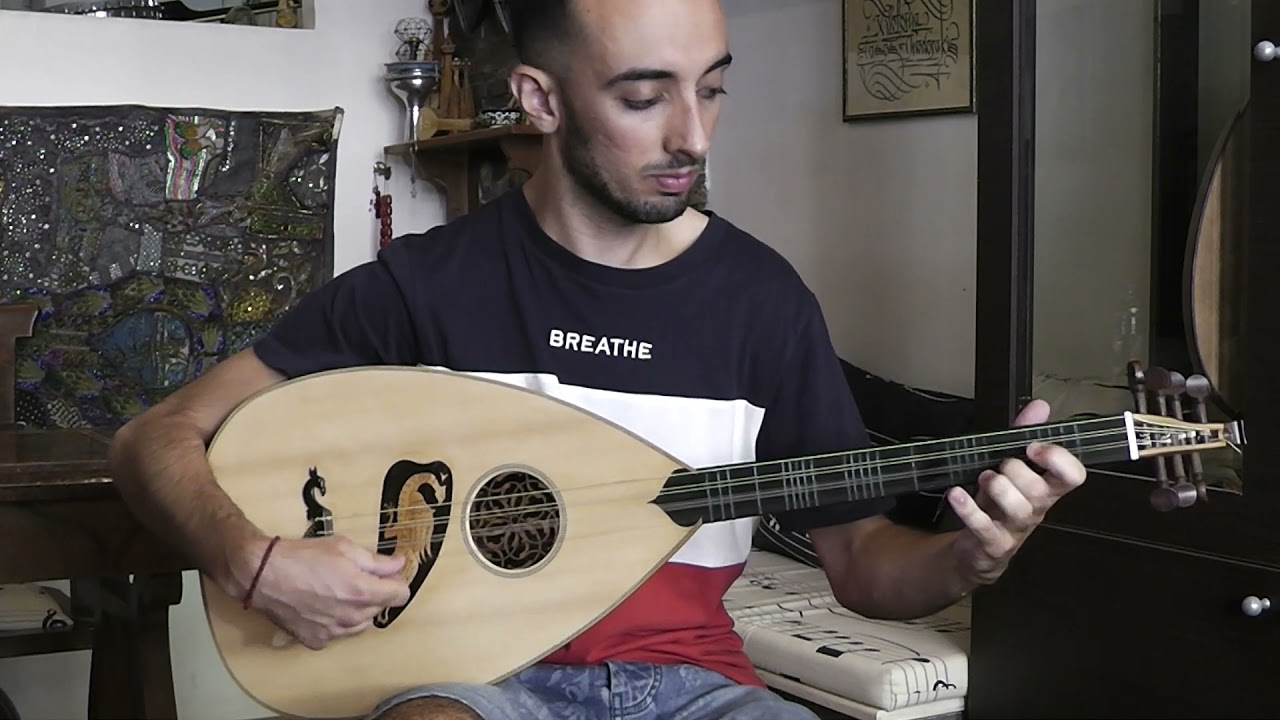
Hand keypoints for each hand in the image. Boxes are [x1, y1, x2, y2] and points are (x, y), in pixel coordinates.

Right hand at [235, 534, 409, 649]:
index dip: (396, 582)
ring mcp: (333, 632)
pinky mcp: (316, 640)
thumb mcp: (344, 548)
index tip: (388, 575)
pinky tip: (323, 605)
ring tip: (337, 590)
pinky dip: (336, 621)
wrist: (262, 575)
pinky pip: (338, 633)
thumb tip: (400, 563)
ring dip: (357, 609)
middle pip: (381, 609)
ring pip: (361, 624)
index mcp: (362, 592)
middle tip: (356, 577)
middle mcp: (351, 617)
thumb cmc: (302, 557)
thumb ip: (377, 561)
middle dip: (375, 593)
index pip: (400, 595)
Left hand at [945, 399, 1086, 585]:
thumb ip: (1022, 435)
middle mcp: (1035, 508)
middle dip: (1018, 471)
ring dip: (998, 488)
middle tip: (1000, 464)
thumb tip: (1039, 406)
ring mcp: (1015, 528)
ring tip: (982, 478)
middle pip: (1040, 491)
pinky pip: (984, 528)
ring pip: (1018, 510)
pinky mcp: (992, 544)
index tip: (1035, 446)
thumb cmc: (998, 504)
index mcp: (1046, 488)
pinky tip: (956, 494)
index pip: (1073, 476)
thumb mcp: (1011, 468)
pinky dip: (968, 509)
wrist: (977, 549)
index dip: (1060, 460)